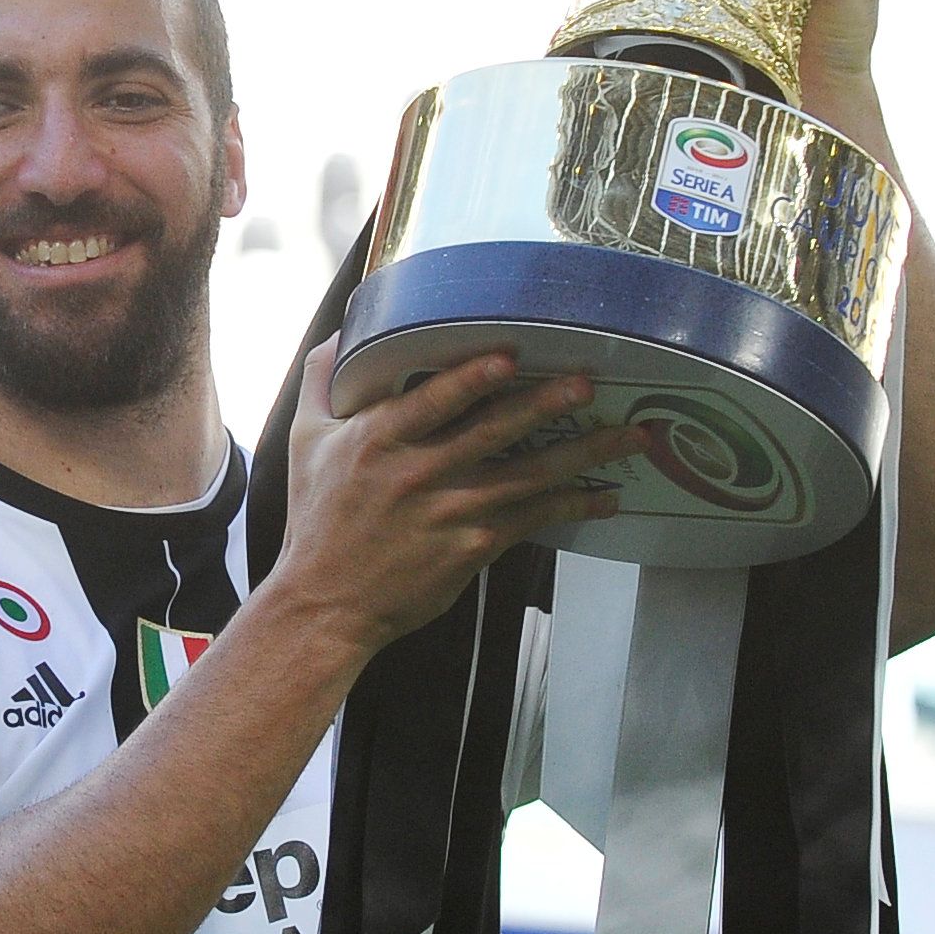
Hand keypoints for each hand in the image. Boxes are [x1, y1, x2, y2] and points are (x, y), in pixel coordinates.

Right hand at [276, 341, 644, 660]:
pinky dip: (573, 505)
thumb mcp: (306, 439)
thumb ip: (324, 379)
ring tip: (629, 436)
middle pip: (494, 432)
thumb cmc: (319, 519)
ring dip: (583, 454)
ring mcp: (452, 513)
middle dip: (545, 405)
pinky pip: (534, 519)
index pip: (433, 400)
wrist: (327, 603)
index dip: (472, 378)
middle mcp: (420, 474)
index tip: (509, 356)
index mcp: (379, 440)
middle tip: (588, 384)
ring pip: (529, 476)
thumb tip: (346, 331)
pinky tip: (605, 495)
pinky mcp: (475, 547)